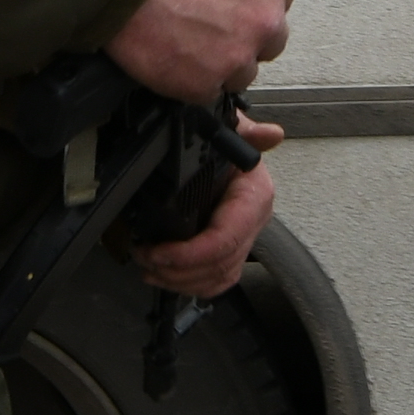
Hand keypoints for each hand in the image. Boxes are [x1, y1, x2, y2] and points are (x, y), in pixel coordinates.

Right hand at [109, 0, 292, 102]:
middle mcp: (266, 16)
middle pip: (266, 36)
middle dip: (240, 29)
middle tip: (202, 17)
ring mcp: (235, 54)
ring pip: (238, 68)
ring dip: (217, 58)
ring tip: (182, 40)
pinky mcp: (201, 83)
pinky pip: (204, 91)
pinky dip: (187, 79)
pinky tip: (167, 56)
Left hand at [129, 120, 281, 301]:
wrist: (231, 153)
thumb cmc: (227, 143)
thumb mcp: (230, 129)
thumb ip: (244, 130)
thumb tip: (269, 133)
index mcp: (254, 197)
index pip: (226, 238)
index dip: (191, 253)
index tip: (160, 252)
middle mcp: (253, 222)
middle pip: (219, 264)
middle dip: (177, 268)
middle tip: (144, 257)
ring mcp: (244, 239)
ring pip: (217, 278)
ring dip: (179, 280)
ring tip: (148, 267)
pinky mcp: (232, 251)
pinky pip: (218, 280)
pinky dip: (191, 285)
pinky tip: (164, 277)